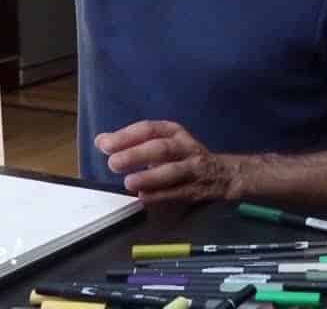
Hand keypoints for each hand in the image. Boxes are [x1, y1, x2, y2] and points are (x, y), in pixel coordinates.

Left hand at [95, 120, 253, 202]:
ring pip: (173, 171)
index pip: (149, 129)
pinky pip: (179, 192)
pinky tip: (145, 198)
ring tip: (129, 183)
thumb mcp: (163, 143)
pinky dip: (161, 196)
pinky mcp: (197, 189)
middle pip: (161, 148)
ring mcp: (193, 168)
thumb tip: (101, 141)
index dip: (126, 136)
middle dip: (137, 155)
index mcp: (174, 133)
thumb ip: (132, 142)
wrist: (225, 175)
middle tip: (114, 163)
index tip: (104, 145)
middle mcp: (185, 147)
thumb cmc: (184, 158)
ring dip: (151, 177)